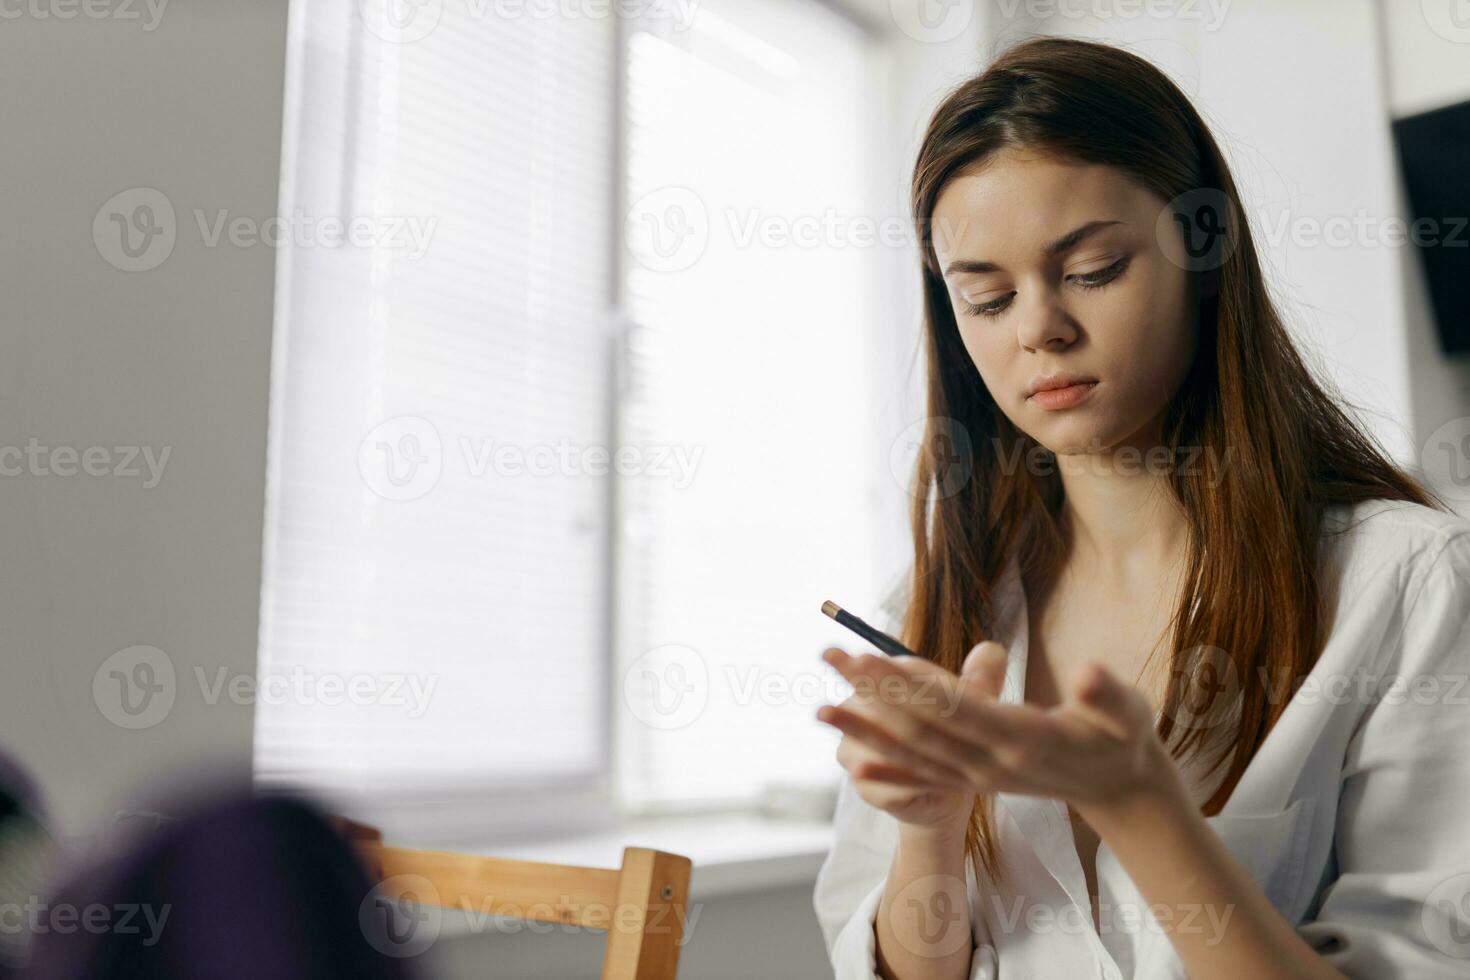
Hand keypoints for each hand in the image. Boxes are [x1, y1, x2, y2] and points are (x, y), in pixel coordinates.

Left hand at [817, 643, 1183, 824]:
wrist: (1119, 790)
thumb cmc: (1123, 739)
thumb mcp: (1128, 712)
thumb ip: (1108, 695)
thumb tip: (1091, 673)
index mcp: (1021, 739)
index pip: (956, 708)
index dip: (914, 685)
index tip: (875, 659)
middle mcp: (991, 763)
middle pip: (922, 727)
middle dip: (874, 692)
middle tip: (832, 658)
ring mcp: (979, 777)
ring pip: (913, 752)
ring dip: (866, 730)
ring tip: (819, 709)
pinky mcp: (974, 783)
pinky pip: (922, 777)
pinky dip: (886, 768)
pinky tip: (850, 759)